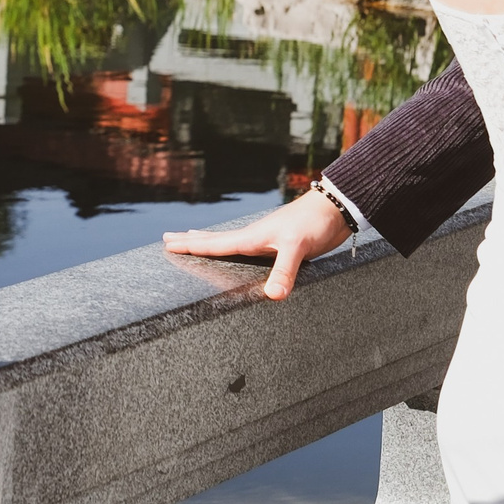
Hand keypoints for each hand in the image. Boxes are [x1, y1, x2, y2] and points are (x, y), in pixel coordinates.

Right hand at [162, 188, 351, 298]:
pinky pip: (246, 248)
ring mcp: (266, 240)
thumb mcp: (298, 247)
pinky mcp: (280, 244)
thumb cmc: (315, 223)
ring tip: (192, 239)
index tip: (167, 244)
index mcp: (252, 237)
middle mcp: (255, 237)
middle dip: (191, 240)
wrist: (336, 207)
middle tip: (168, 239)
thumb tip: (272, 296)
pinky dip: (232, 248)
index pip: (215, 243)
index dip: (191, 245)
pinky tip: (238, 250)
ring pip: (229, 242)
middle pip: (215, 240)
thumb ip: (284, 271)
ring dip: (209, 241)